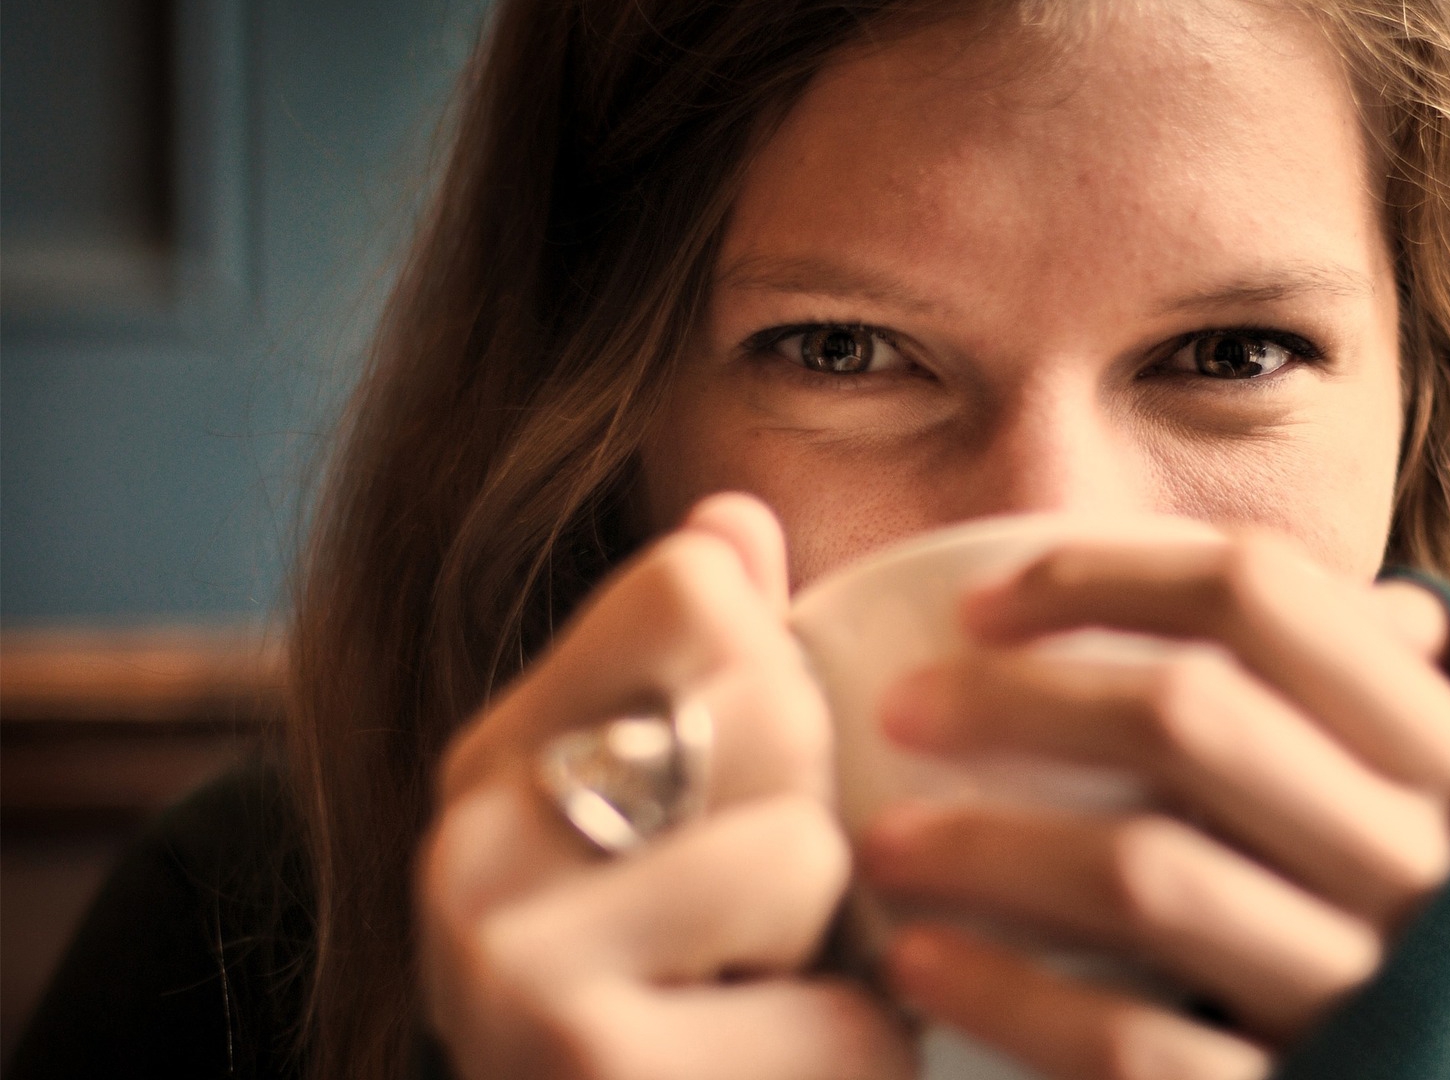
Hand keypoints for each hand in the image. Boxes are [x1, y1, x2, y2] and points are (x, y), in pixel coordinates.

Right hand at [417, 493, 912, 1079]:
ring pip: (805, 851)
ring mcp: (508, 964)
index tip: (751, 783)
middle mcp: (468, 839)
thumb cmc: (684, 1001)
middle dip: (819, 818)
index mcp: (497, 753)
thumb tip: (739, 512)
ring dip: (840, 947)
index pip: (695, 584)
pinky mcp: (586, 1072)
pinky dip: (850, 1059)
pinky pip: (837, 1012)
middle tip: (760, 924)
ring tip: (762, 1004)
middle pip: (769, 703)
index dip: (783, 676)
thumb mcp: (677, 827)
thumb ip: (701, 670)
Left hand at [861, 532, 1449, 1079]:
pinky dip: (1010, 996)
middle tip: (900, 711)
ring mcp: (1360, 988)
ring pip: (1146, 878)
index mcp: (1434, 747)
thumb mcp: (1397, 784)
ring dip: (984, 848)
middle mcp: (1416, 856)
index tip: (976, 605)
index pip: (1258, 592)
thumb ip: (1335, 676)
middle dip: (1014, 701)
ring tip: (882, 845)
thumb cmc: (1391, 916)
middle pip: (1186, 719)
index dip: (1100, 574)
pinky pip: (1133, 1044)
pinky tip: (921, 964)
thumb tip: (1225, 563)